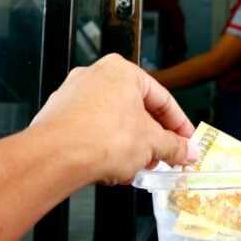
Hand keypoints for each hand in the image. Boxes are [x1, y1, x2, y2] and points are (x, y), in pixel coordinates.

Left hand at [29, 54, 197, 184]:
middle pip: (135, 109)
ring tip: (137, 167)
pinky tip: (112, 168)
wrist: (55, 158)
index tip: (185, 140)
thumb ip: (174, 146)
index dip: (179, 124)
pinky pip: (90, 131)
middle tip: (164, 156)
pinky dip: (105, 147)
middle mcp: (94, 77)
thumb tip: (186, 150)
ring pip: (112, 122)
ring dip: (129, 146)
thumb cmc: (99, 138)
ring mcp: (72, 96)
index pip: (161, 98)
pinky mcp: (57, 117)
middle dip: (151, 138)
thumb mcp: (152, 144)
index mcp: (121, 71)